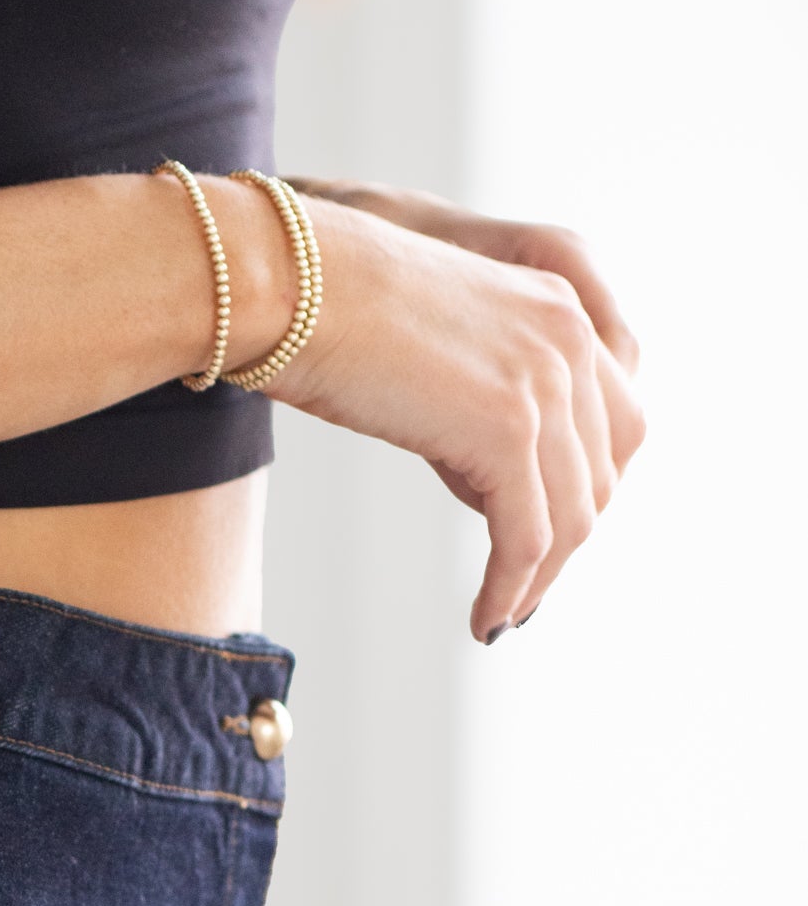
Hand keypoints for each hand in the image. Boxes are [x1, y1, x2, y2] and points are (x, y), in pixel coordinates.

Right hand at [266, 181, 645, 641]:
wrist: (293, 285)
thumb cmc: (332, 311)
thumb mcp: (438, 348)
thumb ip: (482, 396)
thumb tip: (490, 483)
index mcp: (560, 310)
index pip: (612, 421)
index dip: (582, 491)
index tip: (544, 539)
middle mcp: (569, 338)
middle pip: (601, 474)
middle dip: (564, 542)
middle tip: (521, 590)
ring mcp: (545, 382)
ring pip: (571, 516)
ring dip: (537, 580)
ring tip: (501, 615)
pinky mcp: (506, 430)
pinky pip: (528, 539)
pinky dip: (510, 590)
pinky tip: (484, 620)